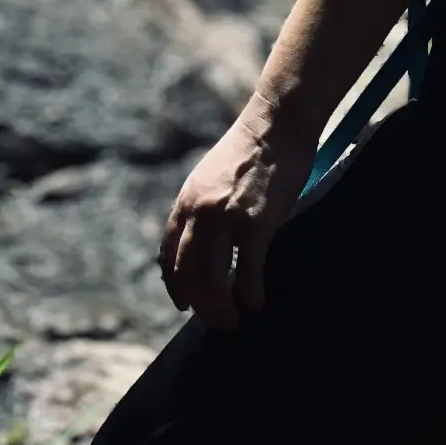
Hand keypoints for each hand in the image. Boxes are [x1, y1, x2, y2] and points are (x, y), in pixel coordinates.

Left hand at [158, 93, 318, 332]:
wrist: (276, 122)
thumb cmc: (250, 149)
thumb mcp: (210, 177)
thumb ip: (201, 207)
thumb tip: (203, 242)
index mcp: (186, 200)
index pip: (168, 254)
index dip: (174, 285)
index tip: (183, 303)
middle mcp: (199, 212)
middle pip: (187, 274)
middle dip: (198, 305)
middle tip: (214, 322)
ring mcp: (226, 218)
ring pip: (213, 280)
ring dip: (220, 309)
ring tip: (232, 322)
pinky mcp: (256, 223)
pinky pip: (248, 272)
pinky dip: (249, 295)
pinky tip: (255, 304)